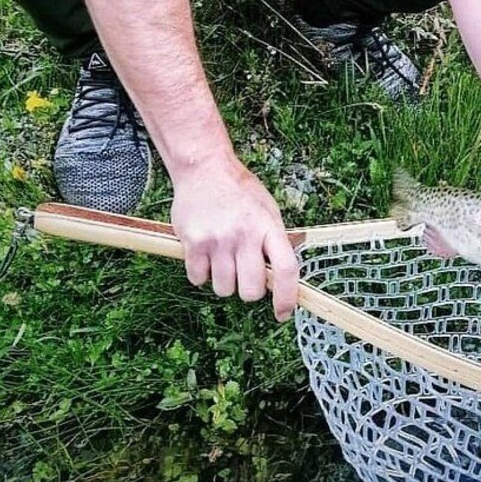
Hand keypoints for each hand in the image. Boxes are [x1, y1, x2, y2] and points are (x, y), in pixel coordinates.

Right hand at [170, 153, 298, 320]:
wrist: (204, 168)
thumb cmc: (240, 192)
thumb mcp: (268, 210)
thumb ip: (274, 242)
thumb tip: (280, 280)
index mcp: (268, 227)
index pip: (285, 270)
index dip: (287, 297)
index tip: (283, 313)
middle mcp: (245, 235)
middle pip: (251, 290)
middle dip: (249, 290)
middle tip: (244, 275)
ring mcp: (218, 240)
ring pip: (224, 289)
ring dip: (224, 282)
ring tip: (223, 259)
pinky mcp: (193, 243)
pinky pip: (198, 279)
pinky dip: (201, 274)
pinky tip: (204, 255)